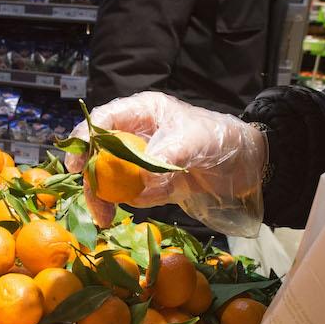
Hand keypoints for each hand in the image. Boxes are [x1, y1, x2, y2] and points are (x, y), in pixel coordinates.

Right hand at [65, 91, 266, 232]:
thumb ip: (165, 155)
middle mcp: (137, 135)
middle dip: (95, 182)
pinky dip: (141, 201)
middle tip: (98, 210)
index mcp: (142, 112)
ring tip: (118, 211)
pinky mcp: (153, 183)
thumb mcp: (194, 142)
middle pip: (99, 155)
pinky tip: (155, 199)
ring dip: (115, 196)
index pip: (103, 121)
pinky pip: (136, 194)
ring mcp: (143, 161)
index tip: (76, 167)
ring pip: (113, 179)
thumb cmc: (221, 139)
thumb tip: (138, 175)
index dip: (84, 141)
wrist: (248, 165)